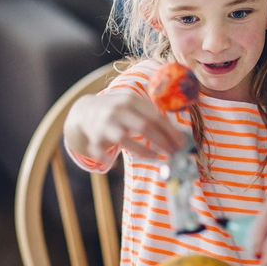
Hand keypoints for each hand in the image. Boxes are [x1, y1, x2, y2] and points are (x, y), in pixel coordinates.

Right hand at [63, 93, 186, 160]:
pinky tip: (117, 164)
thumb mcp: (133, 105)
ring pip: (125, 140)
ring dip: (143, 151)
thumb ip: (150, 115)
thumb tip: (176, 135)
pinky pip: (102, 153)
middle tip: (174, 153)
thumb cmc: (118, 110)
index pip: (155, 116)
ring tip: (156, 158)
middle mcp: (117, 111)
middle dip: (162, 142)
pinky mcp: (94, 139)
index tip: (182, 144)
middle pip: (144, 127)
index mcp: (131, 101)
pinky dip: (108, 159)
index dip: (171, 132)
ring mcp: (105, 125)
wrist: (85, 110)